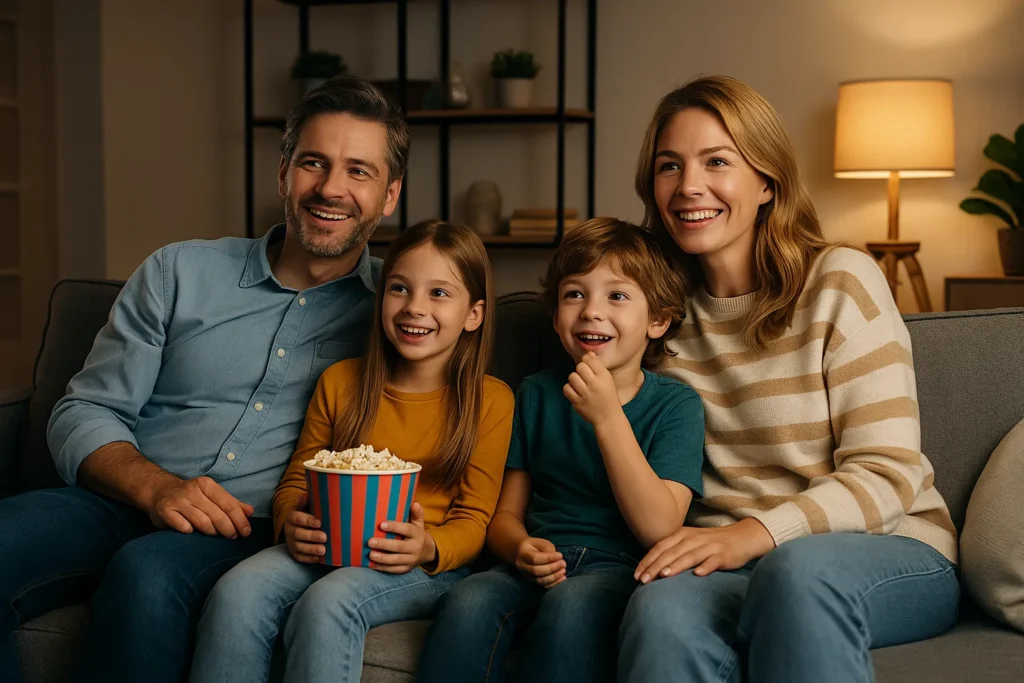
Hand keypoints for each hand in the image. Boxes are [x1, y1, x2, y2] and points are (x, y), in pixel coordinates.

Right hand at [145, 475, 253, 537]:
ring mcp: (178, 501)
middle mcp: (192, 491)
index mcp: (206, 484)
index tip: (246, 532)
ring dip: (212, 532)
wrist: (158, 491)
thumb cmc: (191, 495)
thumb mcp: (211, 494)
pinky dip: (191, 532)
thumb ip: (231, 503)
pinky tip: (193, 532)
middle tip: (233, 537)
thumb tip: (250, 512)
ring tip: (215, 534)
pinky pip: (184, 527)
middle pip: (217, 515)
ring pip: (202, 523)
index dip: (240, 520)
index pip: (229, 504)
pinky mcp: (165, 511)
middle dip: (229, 529)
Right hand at [285, 494, 326, 562]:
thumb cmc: (307, 514)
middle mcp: (289, 530)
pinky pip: (300, 557)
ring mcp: (291, 543)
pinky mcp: (294, 553)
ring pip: (299, 547)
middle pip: (298, 534)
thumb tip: (307, 494)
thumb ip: (307, 500)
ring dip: (311, 549)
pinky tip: (319, 558)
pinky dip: (309, 558)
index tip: (319, 522)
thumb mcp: (305, 505)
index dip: (307, 520)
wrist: (298, 526)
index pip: (297, 518)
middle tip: (324, 537)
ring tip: (323, 550)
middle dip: (311, 536)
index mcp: (292, 517)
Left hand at [367, 502, 435, 573]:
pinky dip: (382, 568)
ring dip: (382, 558)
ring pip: (396, 560)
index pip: (406, 530)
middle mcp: (414, 548)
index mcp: (417, 534)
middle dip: (384, 544)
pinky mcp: (405, 569)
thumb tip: (415, 503)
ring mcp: (410, 560)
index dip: (394, 527)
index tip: (381, 525)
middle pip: (399, 546)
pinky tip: (372, 564)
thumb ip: (416, 514)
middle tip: (370, 541)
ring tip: (370, 554)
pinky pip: (393, 570)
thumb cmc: (416, 533)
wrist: (426, 552)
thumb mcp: (418, 523)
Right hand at [515, 536, 565, 588]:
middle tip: (563, 564)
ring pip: (540, 580)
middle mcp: (522, 566)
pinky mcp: (532, 581)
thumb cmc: (533, 546)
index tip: (560, 555)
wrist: (520, 553)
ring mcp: (526, 575)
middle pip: (536, 571)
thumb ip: (548, 549)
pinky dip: (553, 584)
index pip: (535, 558)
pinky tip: (562, 579)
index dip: (549, 558)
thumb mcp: (540, 542)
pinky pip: (542, 585)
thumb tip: (557, 559)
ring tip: (563, 571)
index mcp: (523, 553)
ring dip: (554, 577)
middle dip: (552, 568)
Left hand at [563, 352, 620, 424]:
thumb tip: (587, 354)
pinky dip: (570, 388)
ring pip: (572, 376)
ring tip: (580, 385)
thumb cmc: (608, 396)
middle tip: (585, 377)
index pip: (589, 360)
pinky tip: (576, 391)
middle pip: (579, 366)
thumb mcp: (608, 379)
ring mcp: (584, 394)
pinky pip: (566, 388)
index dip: (587, 361)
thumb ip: (597, 366)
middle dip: (581, 370)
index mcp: (604, 377)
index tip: (590, 367)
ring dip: (575, 379)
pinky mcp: (576, 402)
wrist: (608, 417)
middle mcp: (594, 384)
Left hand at [634, 518, 775, 582]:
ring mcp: (709, 546)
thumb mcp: (690, 543)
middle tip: (643, 581)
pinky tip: (698, 575)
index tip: (637, 575)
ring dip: (676, 565)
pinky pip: (713, 561)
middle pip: (671, 553)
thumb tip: (652, 568)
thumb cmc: (711, 543)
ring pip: (690, 556)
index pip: (661, 547)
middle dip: (656, 567)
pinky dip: (705, 567)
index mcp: (683, 535)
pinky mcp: (724, 555)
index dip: (648, 560)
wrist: (742, 537)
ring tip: (664, 576)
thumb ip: (674, 551)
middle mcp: (694, 539)